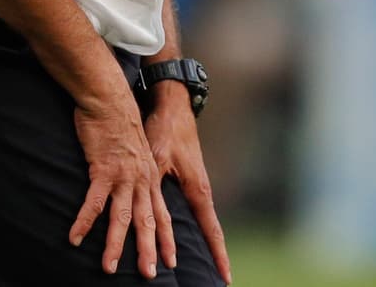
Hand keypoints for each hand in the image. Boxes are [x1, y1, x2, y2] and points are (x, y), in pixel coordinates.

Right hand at [69, 100, 175, 278]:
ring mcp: (123, 176)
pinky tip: (75, 238)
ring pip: (121, 216)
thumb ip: (138, 174)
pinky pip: (93, 201)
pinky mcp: (103, 169)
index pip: (162, 214)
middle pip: (147, 221)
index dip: (167, 238)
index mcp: (150, 178)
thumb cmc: (120, 126)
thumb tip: (135, 192)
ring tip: (109, 268)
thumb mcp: (137, 153)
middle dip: (149, 249)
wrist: (110, 100)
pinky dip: (84, 221)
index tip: (171, 262)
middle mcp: (141, 180)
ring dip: (115, 243)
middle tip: (150, 274)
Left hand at [145, 89, 232, 283]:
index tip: (225, 277)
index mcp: (197, 188)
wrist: (171, 106)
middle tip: (219, 280)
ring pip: (202, 221)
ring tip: (205, 266)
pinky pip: (195, 209)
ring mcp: (196, 184)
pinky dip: (196, 226)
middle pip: (210, 230)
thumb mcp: (157, 159)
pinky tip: (188, 235)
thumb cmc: (163, 131)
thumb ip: (155, 188)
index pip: (210, 228)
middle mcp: (200, 189)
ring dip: (204, 244)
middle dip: (215, 255)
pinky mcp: (188, 178)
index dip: (217, 254)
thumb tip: (150, 215)